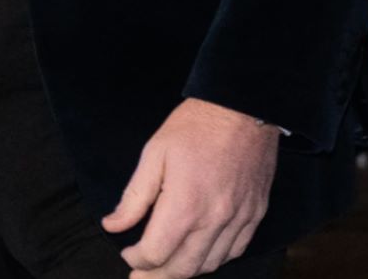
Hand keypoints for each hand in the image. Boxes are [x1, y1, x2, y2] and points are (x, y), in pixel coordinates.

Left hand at [102, 98, 278, 277]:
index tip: (128, 253)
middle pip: (183, 269)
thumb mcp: (154, 152)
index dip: (137, 260)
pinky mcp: (255, 214)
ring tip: (166, 269)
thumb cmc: (195, 126)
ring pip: (210, 265)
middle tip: (141, 276)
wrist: (242, 106)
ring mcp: (239, 219)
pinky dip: (214, 260)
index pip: (156, 253)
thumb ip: (134, 196)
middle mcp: (215, 220)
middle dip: (157, 277)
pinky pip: (235, 251)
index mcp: (185, 205)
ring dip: (185, 272)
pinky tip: (200, 255)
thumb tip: (113, 225)